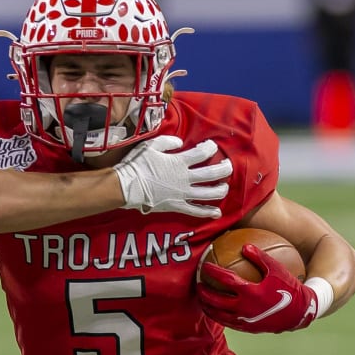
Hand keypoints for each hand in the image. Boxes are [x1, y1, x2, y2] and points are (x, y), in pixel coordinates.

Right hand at [114, 136, 230, 216]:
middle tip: (228, 165)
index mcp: (179, 162)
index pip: (203, 153)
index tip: (211, 146)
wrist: (126, 187)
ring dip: (221, 189)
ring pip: (210, 193)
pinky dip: (208, 212)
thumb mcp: (150, 146)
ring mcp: (183, 194)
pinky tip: (217, 212)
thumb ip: (167, 142)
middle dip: (224, 168)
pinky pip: (196, 210)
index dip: (210, 148)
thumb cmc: (136, 165)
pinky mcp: (177, 206)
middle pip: (212, 173)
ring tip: (224, 186)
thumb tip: (180, 143)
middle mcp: (185, 178)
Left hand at [197, 244, 326, 332]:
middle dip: (203, 292)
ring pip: (219, 315)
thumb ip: (260, 257)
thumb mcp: (277, 269)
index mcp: (251, 292)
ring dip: (207, 307)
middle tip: (197, 284)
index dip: (213, 272)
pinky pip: (228, 323)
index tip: (205, 266)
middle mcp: (245, 308)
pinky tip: (216, 311)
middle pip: (216, 300)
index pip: (225, 280)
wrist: (301, 313)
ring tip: (201, 300)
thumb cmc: (289, 288)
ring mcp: (245, 320)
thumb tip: (244, 246)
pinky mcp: (248, 328)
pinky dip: (218, 316)